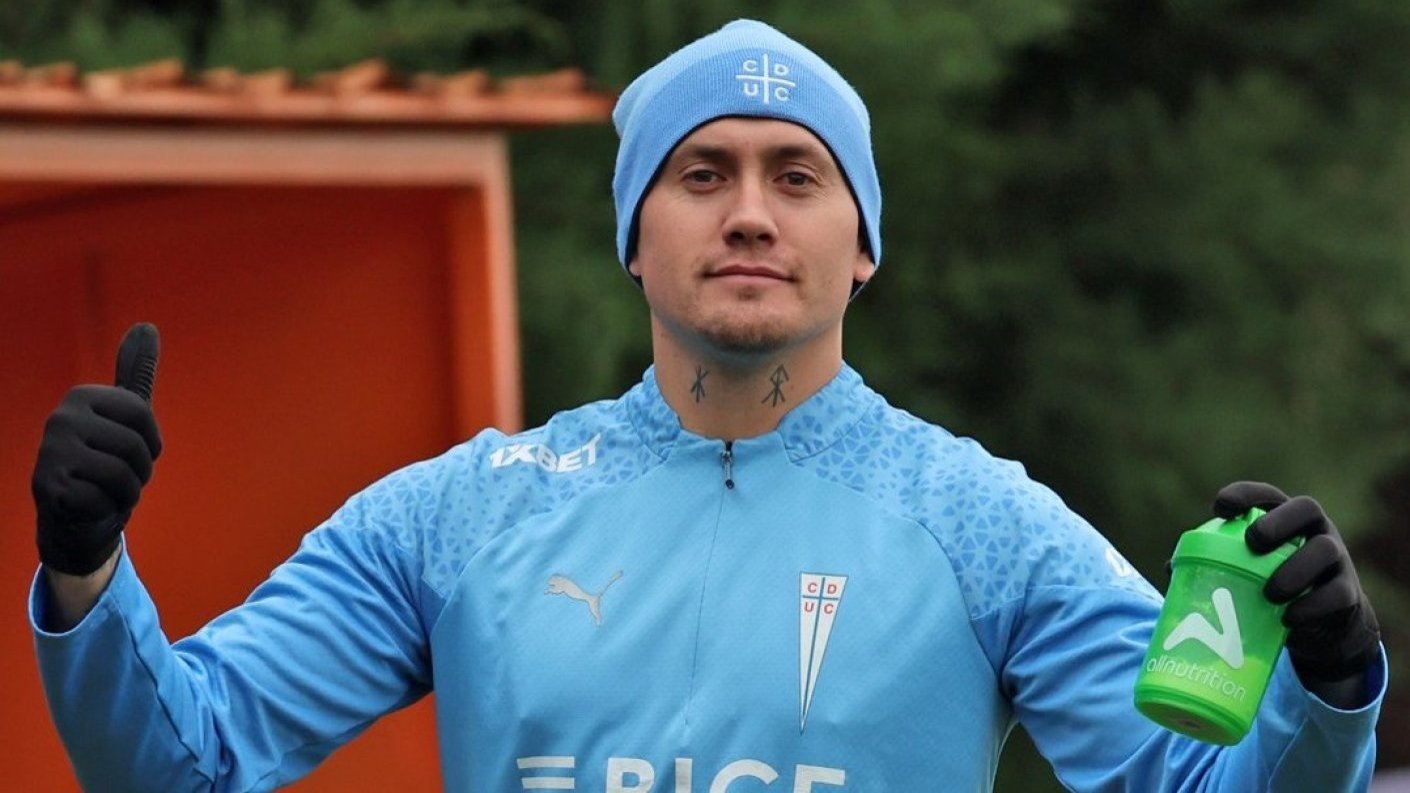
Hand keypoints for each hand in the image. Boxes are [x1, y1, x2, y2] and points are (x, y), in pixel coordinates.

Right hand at [32, 324, 161, 575]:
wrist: (76, 512)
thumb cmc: (107, 458)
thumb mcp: (125, 414)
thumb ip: (135, 371)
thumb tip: (146, 325)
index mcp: (81, 396)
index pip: (142, 415)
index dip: (151, 440)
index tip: (133, 447)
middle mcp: (60, 419)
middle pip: (134, 447)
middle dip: (140, 471)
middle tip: (120, 474)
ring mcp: (49, 453)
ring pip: (121, 476)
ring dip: (127, 492)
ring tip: (109, 490)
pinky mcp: (46, 488)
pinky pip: (103, 500)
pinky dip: (105, 509)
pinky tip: (89, 504)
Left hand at [1213, 481, 1380, 686]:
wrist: (1320, 627)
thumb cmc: (1271, 587)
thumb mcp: (1247, 571)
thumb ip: (1216, 564)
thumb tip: (1170, 570)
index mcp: (1285, 520)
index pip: (1268, 496)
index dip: (1246, 495)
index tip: (1220, 507)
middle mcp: (1315, 532)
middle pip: (1306, 509)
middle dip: (1278, 522)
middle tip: (1253, 542)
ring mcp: (1337, 560)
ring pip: (1325, 551)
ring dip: (1295, 570)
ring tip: (1269, 592)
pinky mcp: (1348, 593)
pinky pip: (1337, 594)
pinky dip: (1311, 606)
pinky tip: (1288, 618)